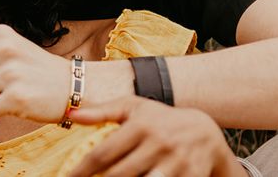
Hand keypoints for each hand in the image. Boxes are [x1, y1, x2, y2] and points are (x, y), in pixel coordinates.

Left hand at [67, 96, 242, 176]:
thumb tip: (71, 115)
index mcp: (140, 125)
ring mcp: (175, 163)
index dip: (82, 170)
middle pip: (118, 175)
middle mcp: (158, 143)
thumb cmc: (160, 119)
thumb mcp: (133, 108)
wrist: (205, 134)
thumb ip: (102, 111)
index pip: (103, 153)